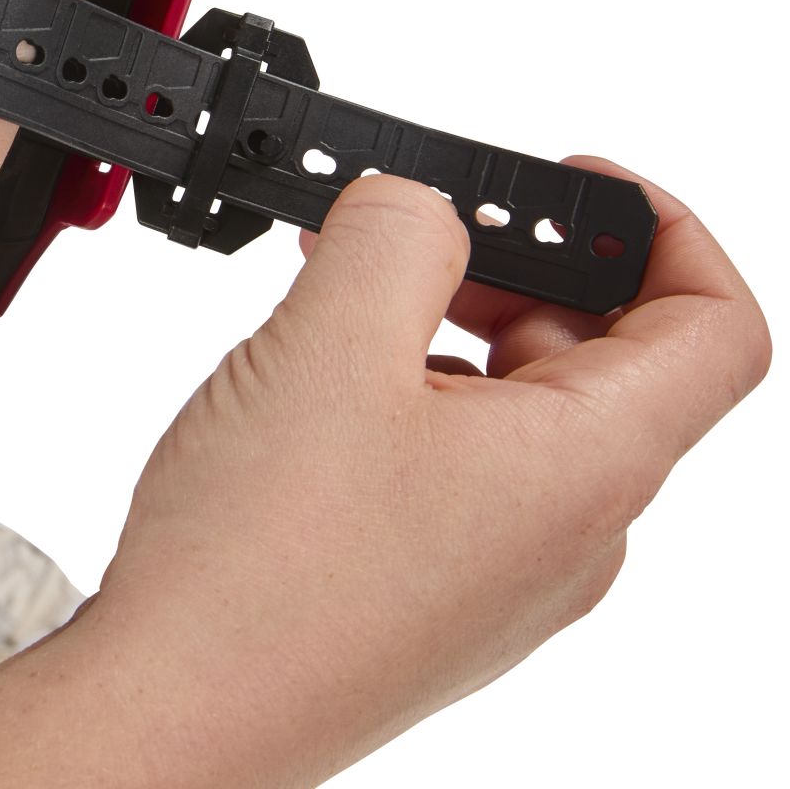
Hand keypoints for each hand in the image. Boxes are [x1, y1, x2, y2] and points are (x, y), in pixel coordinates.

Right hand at [94, 161, 769, 787]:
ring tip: (340, 291)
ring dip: (446, 320)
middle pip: (604, 355)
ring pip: (518, 404)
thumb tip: (419, 203)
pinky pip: (458, 454)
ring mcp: (498, 567)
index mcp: (586, 468)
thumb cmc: (260, 569)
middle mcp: (565, 530)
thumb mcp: (333, 342)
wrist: (175, 711)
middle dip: (513, 264)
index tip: (577, 181)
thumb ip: (398, 230)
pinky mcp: (433, 582)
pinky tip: (319, 373)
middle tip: (412, 223)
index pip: (716, 326)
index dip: (664, 227)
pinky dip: (410, 383)